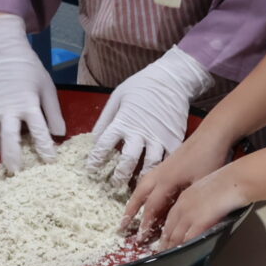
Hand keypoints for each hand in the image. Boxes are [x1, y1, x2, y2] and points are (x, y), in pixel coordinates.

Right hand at [0, 15, 64, 172]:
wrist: (5, 53)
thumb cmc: (30, 72)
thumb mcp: (47, 88)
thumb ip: (53, 112)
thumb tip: (59, 135)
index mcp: (28, 103)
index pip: (39, 130)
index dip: (45, 148)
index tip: (50, 163)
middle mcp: (8, 108)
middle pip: (8, 137)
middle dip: (11, 157)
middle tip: (15, 174)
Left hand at [86, 47, 212, 186]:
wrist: (172, 79)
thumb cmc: (142, 85)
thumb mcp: (118, 96)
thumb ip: (106, 118)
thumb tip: (94, 138)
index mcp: (123, 121)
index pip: (104, 145)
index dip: (96, 160)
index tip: (91, 169)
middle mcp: (140, 132)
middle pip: (127, 161)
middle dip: (119, 175)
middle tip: (114, 183)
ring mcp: (159, 137)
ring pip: (149, 165)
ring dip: (141, 178)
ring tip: (136, 187)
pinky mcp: (174, 139)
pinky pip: (168, 160)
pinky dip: (162, 170)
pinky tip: (158, 177)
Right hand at [122, 131, 230, 235]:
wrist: (213, 134)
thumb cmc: (210, 158)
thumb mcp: (201, 183)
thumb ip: (189, 201)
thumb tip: (181, 221)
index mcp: (167, 180)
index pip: (152, 207)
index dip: (146, 223)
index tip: (140, 238)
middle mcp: (160, 174)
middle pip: (140, 195)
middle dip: (130, 212)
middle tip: (123, 227)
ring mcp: (163, 166)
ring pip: (143, 185)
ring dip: (135, 200)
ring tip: (130, 212)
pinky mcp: (168, 162)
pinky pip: (149, 179)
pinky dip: (144, 190)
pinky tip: (148, 195)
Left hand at [156, 165, 250, 249]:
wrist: (236, 180)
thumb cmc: (228, 183)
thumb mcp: (208, 191)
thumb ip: (201, 204)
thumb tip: (203, 214)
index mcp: (184, 197)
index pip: (170, 218)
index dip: (166, 231)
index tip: (165, 240)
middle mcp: (183, 206)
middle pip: (168, 229)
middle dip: (164, 243)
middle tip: (162, 253)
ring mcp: (189, 214)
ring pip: (174, 236)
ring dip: (170, 248)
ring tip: (169, 258)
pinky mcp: (199, 222)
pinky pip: (187, 239)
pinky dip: (183, 248)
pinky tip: (182, 256)